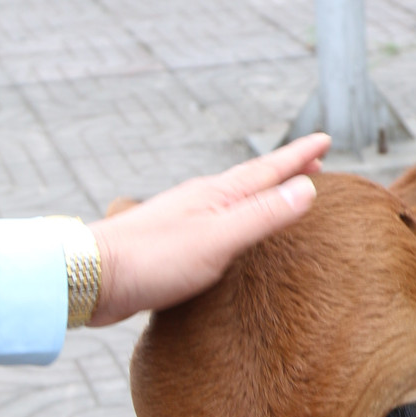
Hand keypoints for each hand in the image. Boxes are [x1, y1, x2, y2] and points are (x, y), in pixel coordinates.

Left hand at [87, 133, 329, 324]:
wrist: (90, 276)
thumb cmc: (154, 259)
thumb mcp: (219, 238)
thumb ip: (263, 215)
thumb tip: (306, 189)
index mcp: (218, 195)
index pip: (269, 169)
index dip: (299, 156)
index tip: (325, 140)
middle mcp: (203, 200)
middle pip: (254, 179)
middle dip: (285, 171)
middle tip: (313, 164)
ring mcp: (187, 218)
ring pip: (235, 199)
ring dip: (263, 193)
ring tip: (280, 193)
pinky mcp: (174, 242)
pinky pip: (220, 221)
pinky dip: (240, 218)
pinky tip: (234, 231)